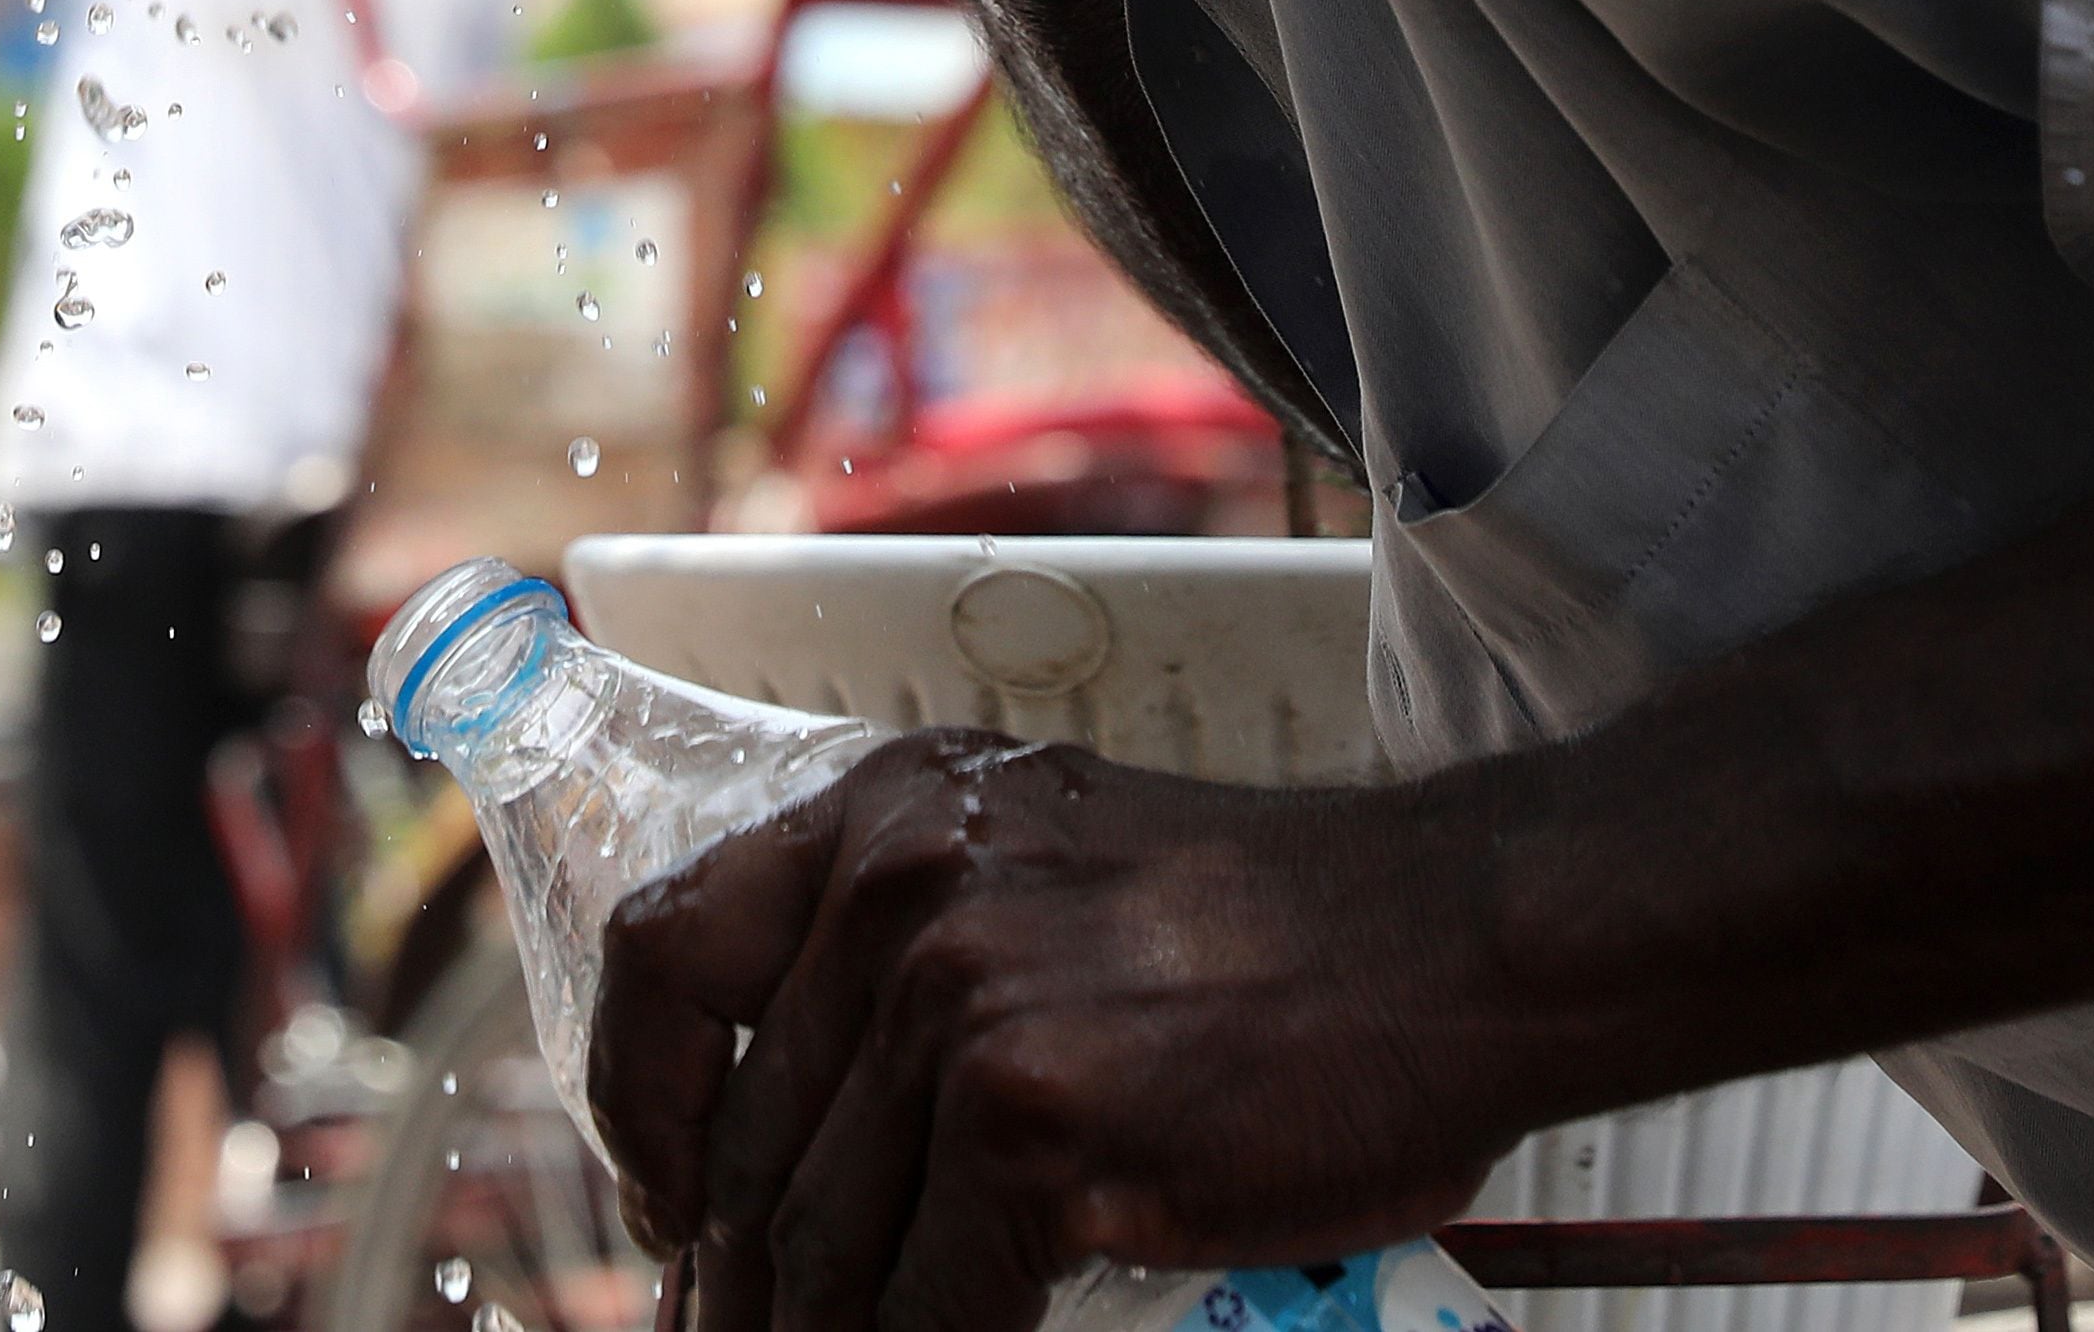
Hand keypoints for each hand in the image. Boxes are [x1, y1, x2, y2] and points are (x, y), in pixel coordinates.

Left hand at [586, 733, 1513, 1331]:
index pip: (665, 951)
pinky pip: (928, 1311)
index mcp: (885, 812)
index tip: (662, 1199)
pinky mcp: (1034, 1116)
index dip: (638, 1104)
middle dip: (738, 1284)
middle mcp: (898, 885)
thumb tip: (803, 1137)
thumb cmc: (1278, 932)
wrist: (1456, 943)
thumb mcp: (1052, 868)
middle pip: (751, 1144)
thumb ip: (916, 961)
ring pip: (821, 1247)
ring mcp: (962, 998)